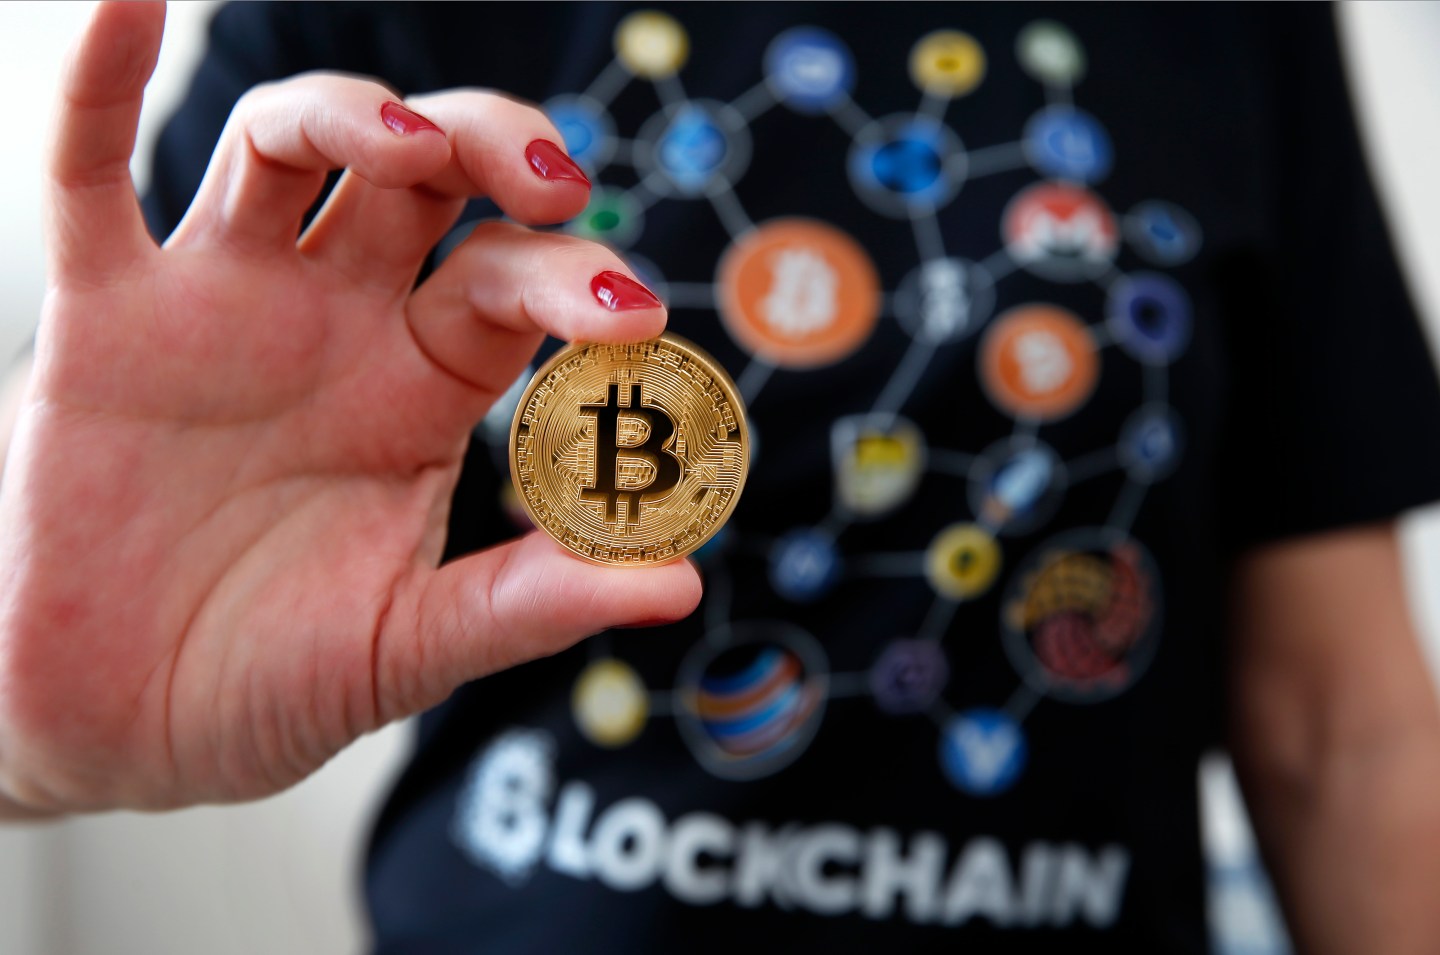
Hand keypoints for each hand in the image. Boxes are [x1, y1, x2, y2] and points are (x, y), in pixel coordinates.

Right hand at [0, 2, 699, 812]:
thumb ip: (527, 604)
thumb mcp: (408, 649)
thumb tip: (678, 584)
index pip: (514, 286)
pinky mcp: (105, 319)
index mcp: (424, 389)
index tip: (632, 314)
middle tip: (554, 183)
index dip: (576, 280)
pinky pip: (89, 175)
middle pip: (427, 179)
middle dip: (493, 150)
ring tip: (414, 144)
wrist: (120, 729)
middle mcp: (338, 323)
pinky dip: (101, 84)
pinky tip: (126, 5)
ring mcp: (224, 305)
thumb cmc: (269, 684)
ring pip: (294, 148)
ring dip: (356, 113)